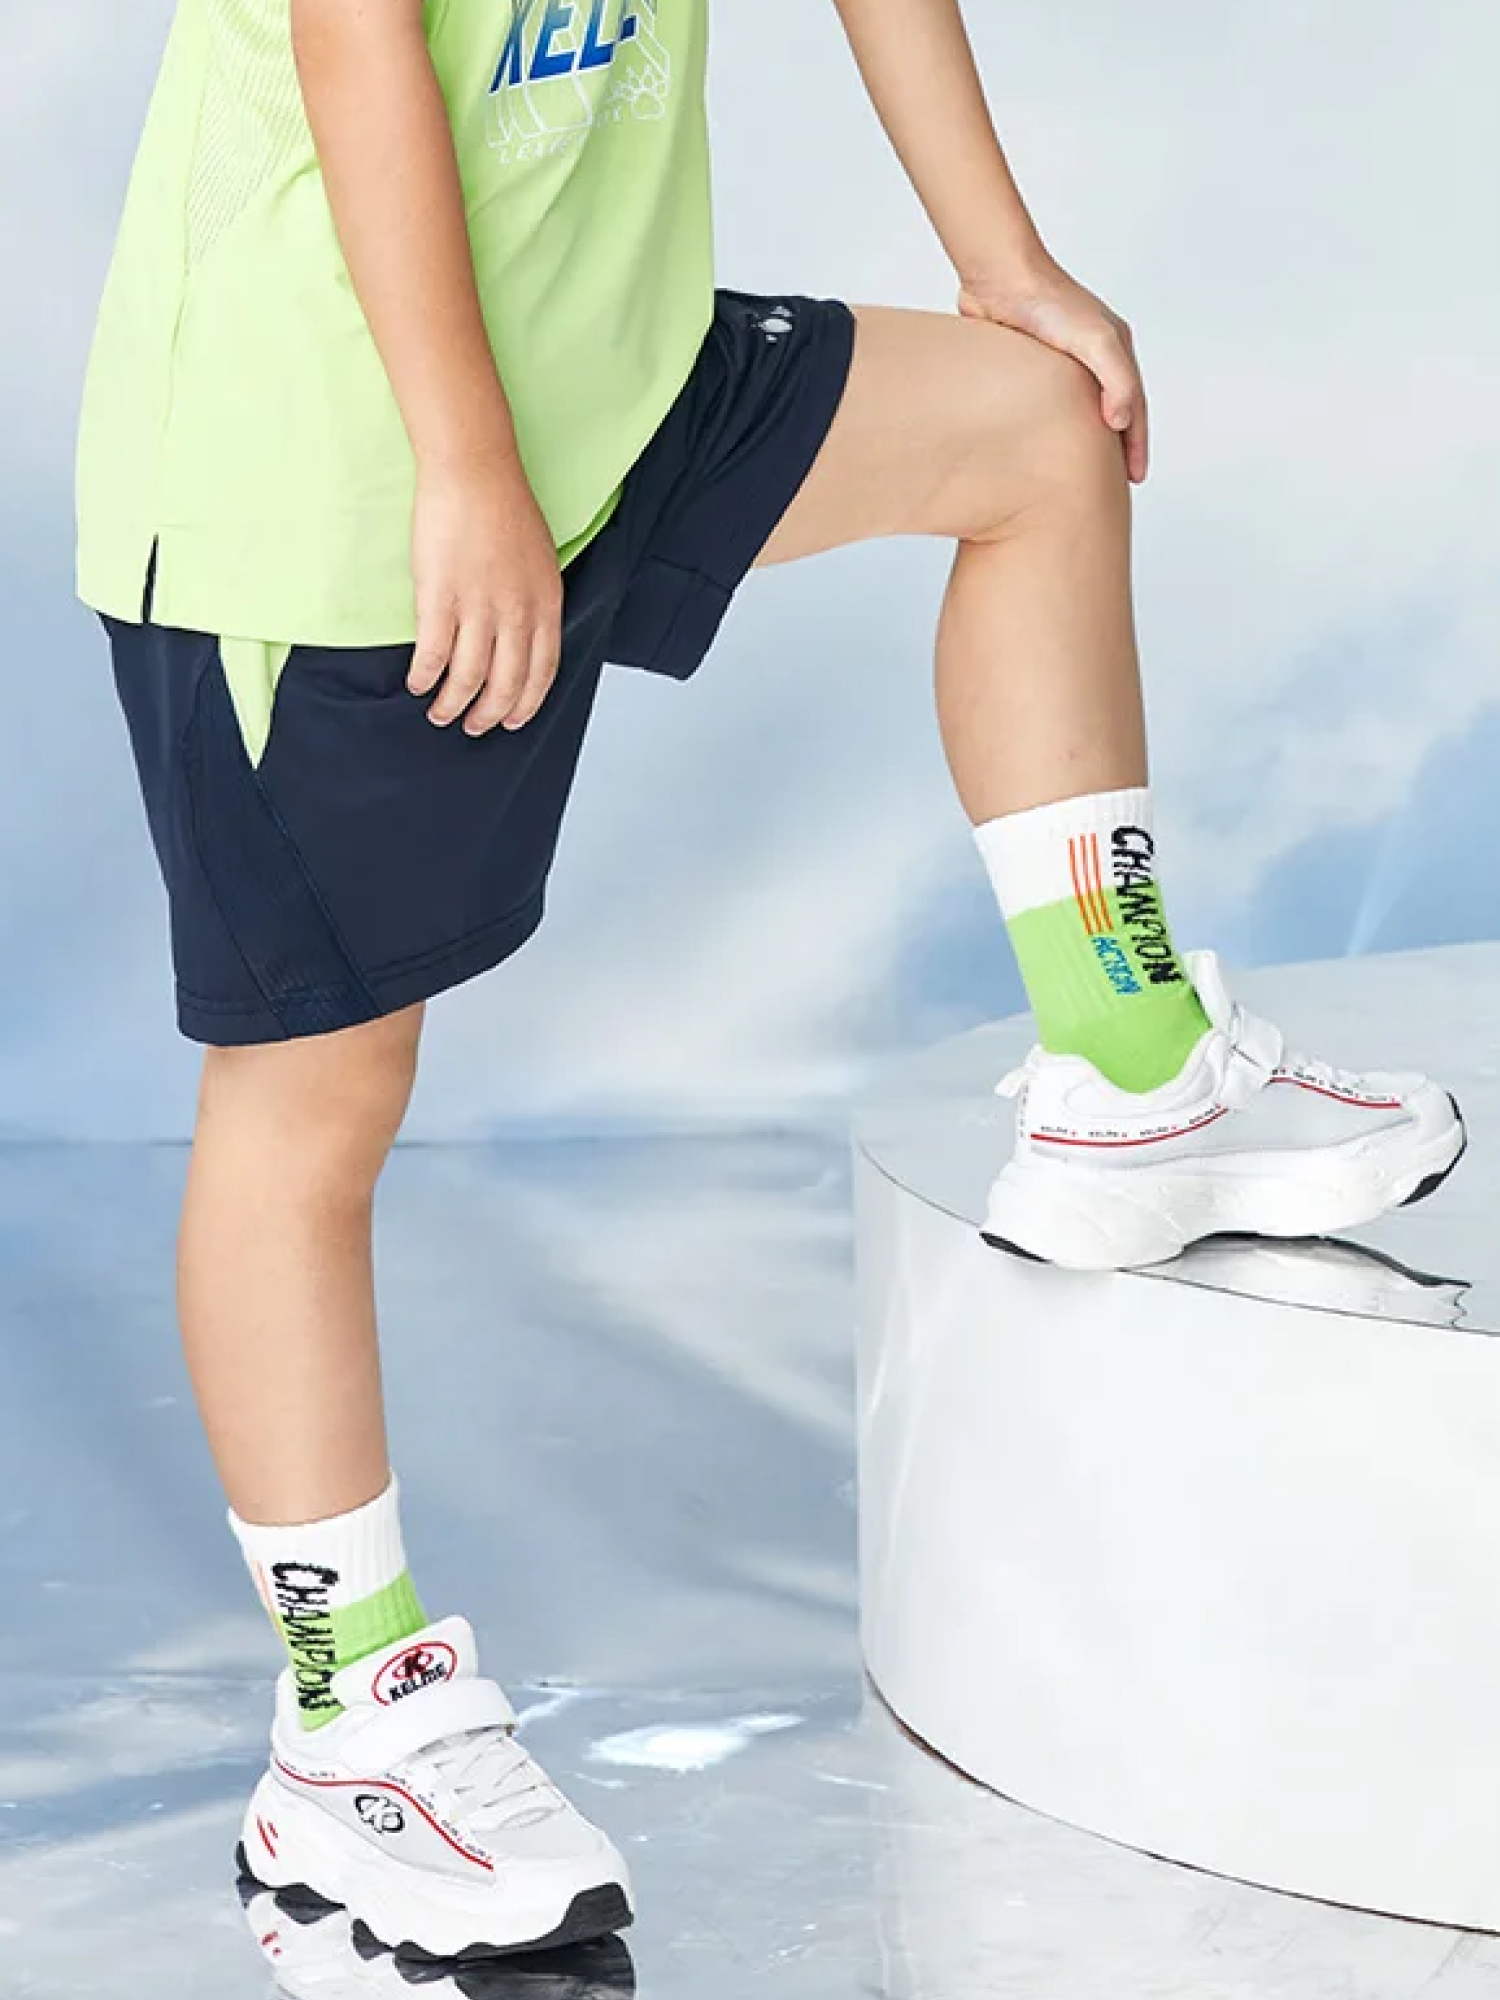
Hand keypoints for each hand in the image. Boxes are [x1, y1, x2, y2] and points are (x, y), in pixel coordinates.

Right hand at [407, 450, 563, 734]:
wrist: (475, 472)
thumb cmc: (506, 508)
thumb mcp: (541, 561)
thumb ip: (535, 602)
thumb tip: (523, 635)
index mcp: (546, 605)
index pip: (542, 673)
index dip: (526, 704)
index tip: (513, 719)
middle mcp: (516, 614)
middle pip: (506, 685)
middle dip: (489, 715)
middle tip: (474, 726)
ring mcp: (479, 608)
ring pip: (468, 679)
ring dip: (452, 704)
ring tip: (441, 714)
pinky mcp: (440, 598)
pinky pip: (433, 655)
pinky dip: (424, 676)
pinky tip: (417, 683)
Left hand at [959, 255, 1149, 483]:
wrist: (998, 278)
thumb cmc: (1048, 303)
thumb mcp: (1096, 340)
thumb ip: (1117, 380)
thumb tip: (1120, 421)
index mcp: (1115, 349)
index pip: (1134, 405)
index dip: (1137, 443)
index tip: (1136, 477)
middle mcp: (1092, 355)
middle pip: (1113, 409)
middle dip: (1118, 446)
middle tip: (1116, 483)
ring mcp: (1062, 361)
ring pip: (1081, 409)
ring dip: (1088, 438)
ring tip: (1085, 471)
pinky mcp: (1031, 366)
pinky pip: (1050, 404)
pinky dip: (1057, 427)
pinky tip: (1046, 446)